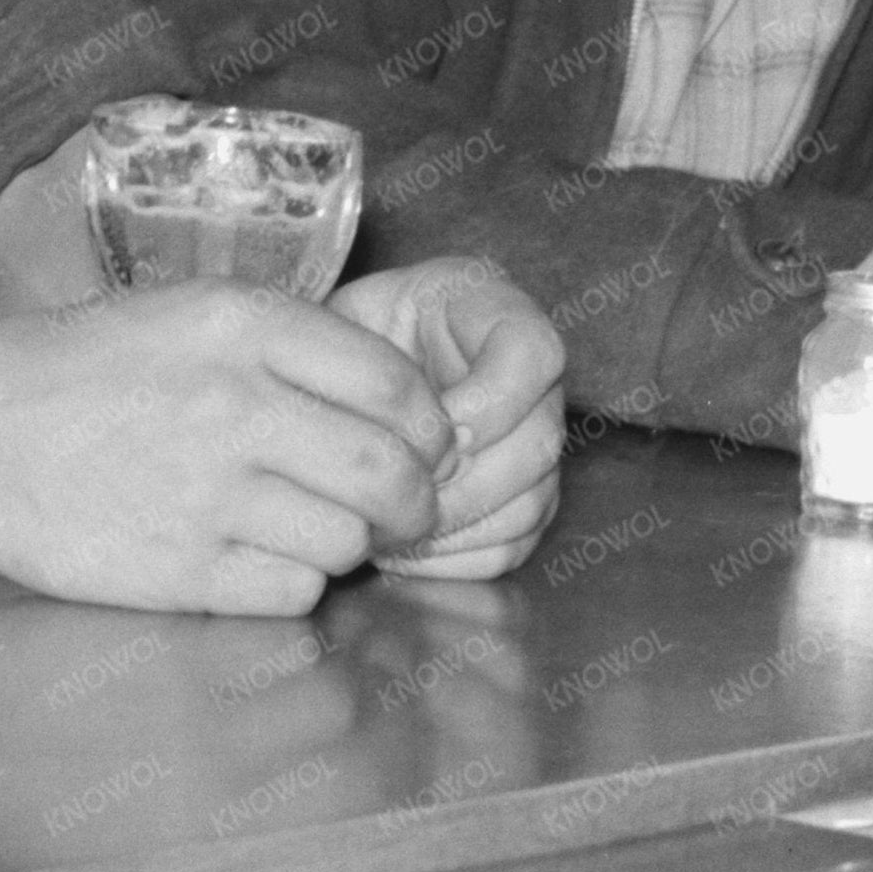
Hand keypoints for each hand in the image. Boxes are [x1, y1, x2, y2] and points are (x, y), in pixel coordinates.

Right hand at [0, 282, 451, 617]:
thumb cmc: (80, 370)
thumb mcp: (187, 315)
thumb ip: (294, 350)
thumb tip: (406, 415)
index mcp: (241, 325)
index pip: (399, 386)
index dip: (430, 429)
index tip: (421, 447)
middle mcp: (234, 404)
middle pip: (391, 473)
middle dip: (413, 502)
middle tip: (398, 510)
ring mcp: (207, 493)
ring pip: (347, 541)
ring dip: (340, 542)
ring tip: (291, 523)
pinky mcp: (180, 571)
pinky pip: (292, 591)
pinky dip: (286, 582)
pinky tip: (244, 554)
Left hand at [333, 256, 567, 577]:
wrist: (332, 383)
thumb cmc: (335, 344)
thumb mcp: (344, 320)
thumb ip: (379, 359)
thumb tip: (440, 435)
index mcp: (497, 313)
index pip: (535, 355)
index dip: (492, 401)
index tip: (437, 425)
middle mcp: (534, 384)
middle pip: (540, 444)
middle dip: (465, 480)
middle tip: (402, 489)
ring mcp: (532, 447)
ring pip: (529, 503)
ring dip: (456, 524)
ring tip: (390, 524)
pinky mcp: (519, 503)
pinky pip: (510, 546)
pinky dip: (455, 557)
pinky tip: (402, 549)